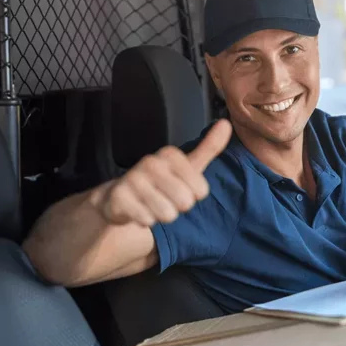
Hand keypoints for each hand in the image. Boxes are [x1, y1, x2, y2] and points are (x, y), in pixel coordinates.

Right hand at [96, 119, 232, 226]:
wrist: (122, 196)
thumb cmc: (162, 182)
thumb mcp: (188, 166)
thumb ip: (209, 148)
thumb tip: (226, 124)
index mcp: (170, 155)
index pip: (201, 190)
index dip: (194, 196)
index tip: (182, 188)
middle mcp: (151, 163)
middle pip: (185, 202)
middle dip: (178, 207)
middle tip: (166, 198)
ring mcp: (133, 179)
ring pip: (167, 213)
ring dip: (162, 215)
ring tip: (153, 205)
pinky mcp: (119, 197)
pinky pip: (147, 220)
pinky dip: (146, 221)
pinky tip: (140, 210)